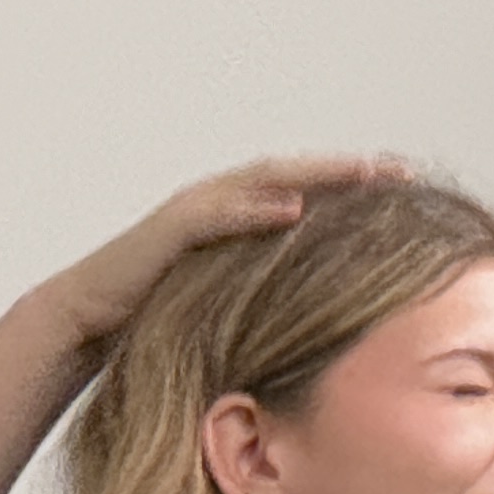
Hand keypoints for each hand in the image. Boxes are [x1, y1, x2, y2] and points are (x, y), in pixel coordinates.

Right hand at [42, 154, 415, 348]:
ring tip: (364, 174)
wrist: (86, 321)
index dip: (352, 188)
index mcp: (236, 218)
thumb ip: (263, 297)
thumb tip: (316, 324)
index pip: (303, 193)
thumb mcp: (224, 305)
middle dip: (349, 170)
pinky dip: (256, 209)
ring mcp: (194, 210)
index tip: (406, 188)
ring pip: (263, 180)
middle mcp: (219, 202)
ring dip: (316, 174)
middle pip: (295, 174)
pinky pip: (220, 214)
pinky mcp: (170, 231)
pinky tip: (294, 210)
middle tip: (402, 169)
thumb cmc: (153, 318)